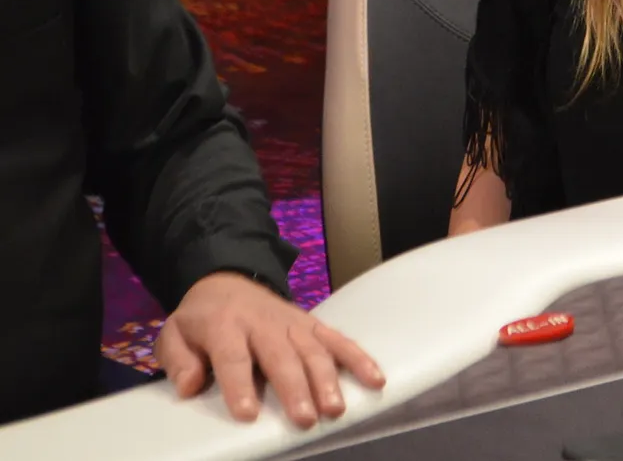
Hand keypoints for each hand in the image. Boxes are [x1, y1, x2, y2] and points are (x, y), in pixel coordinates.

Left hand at [155, 272, 385, 427]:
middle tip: (306, 418)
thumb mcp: (174, 333)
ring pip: (314, 350)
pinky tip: (374, 379)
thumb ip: (178, 359)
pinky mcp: (313, 324)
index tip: (248, 413)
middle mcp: (264, 323)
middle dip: (295, 387)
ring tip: (335, 408)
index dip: (240, 386)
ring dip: (327, 379)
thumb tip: (191, 385)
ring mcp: (293, 322)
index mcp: (225, 325)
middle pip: (282, 356)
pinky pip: (338, 340)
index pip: (234, 357)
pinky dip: (358, 358)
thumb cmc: (202, 318)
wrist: (228, 279)